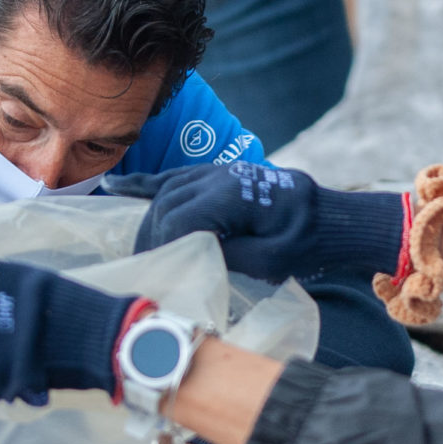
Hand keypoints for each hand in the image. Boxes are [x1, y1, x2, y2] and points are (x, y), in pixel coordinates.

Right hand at [102, 162, 406, 282]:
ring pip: (166, 191)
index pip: (181, 216)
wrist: (328, 216)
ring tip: (137, 251)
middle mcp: (220, 176)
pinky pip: (172, 177)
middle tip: (143, 270)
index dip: (164, 244)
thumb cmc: (306, 242)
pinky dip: (142, 183)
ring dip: (147, 221)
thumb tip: (191, 256)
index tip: (159, 271)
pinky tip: (114, 185)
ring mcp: (215, 172)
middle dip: (150, 239)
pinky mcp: (214, 175)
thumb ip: (231, 257)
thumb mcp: (274, 261)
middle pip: (167, 204)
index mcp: (235, 195)